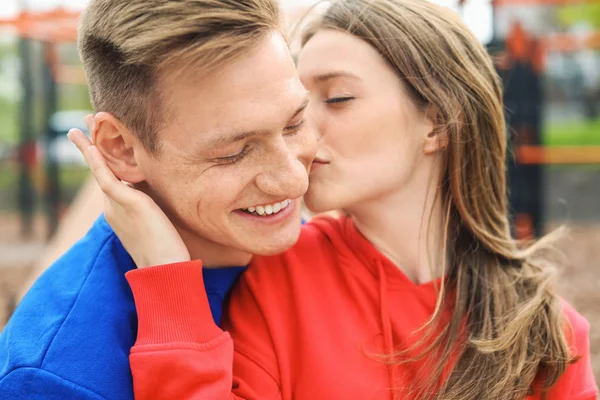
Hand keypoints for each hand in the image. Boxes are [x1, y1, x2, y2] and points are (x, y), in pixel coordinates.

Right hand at [67, 116, 189, 267]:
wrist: (166, 270)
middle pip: (101, 170)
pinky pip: (107, 177)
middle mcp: (114, 207)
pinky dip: (98, 161)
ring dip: (90, 147)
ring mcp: (118, 205)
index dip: (103, 161)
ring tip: (80, 127)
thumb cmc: (166, 253)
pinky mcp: (129, 202)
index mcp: (120, 212)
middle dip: (91, 147)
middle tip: (81, 126)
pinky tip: (91, 146)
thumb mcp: (157, 225)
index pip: (110, 180)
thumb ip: (153, 210)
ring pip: (101, 169)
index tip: (98, 146)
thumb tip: (160, 202)